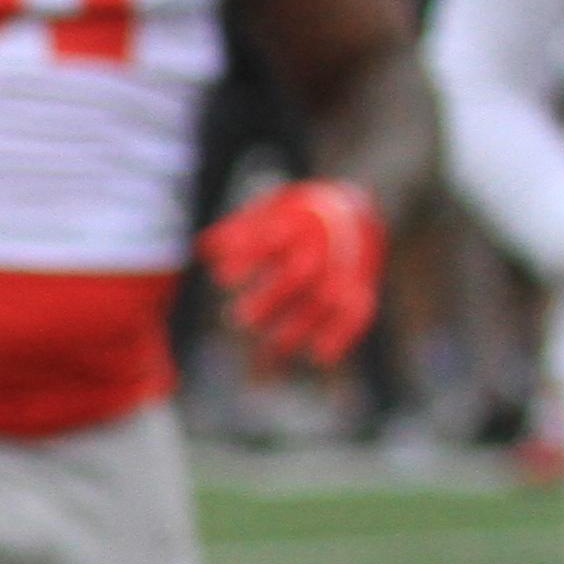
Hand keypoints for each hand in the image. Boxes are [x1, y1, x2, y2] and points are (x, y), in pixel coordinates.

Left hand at [202, 180, 384, 367]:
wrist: (355, 207)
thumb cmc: (298, 212)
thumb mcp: (270, 208)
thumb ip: (239, 228)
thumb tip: (203, 247)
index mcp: (299, 219)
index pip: (272, 239)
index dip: (249, 257)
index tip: (223, 277)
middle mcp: (324, 243)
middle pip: (298, 273)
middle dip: (270, 297)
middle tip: (240, 318)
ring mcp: (345, 264)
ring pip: (325, 297)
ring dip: (300, 325)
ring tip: (273, 347)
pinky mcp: (360, 282)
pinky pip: (360, 308)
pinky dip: (345, 333)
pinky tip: (321, 356)